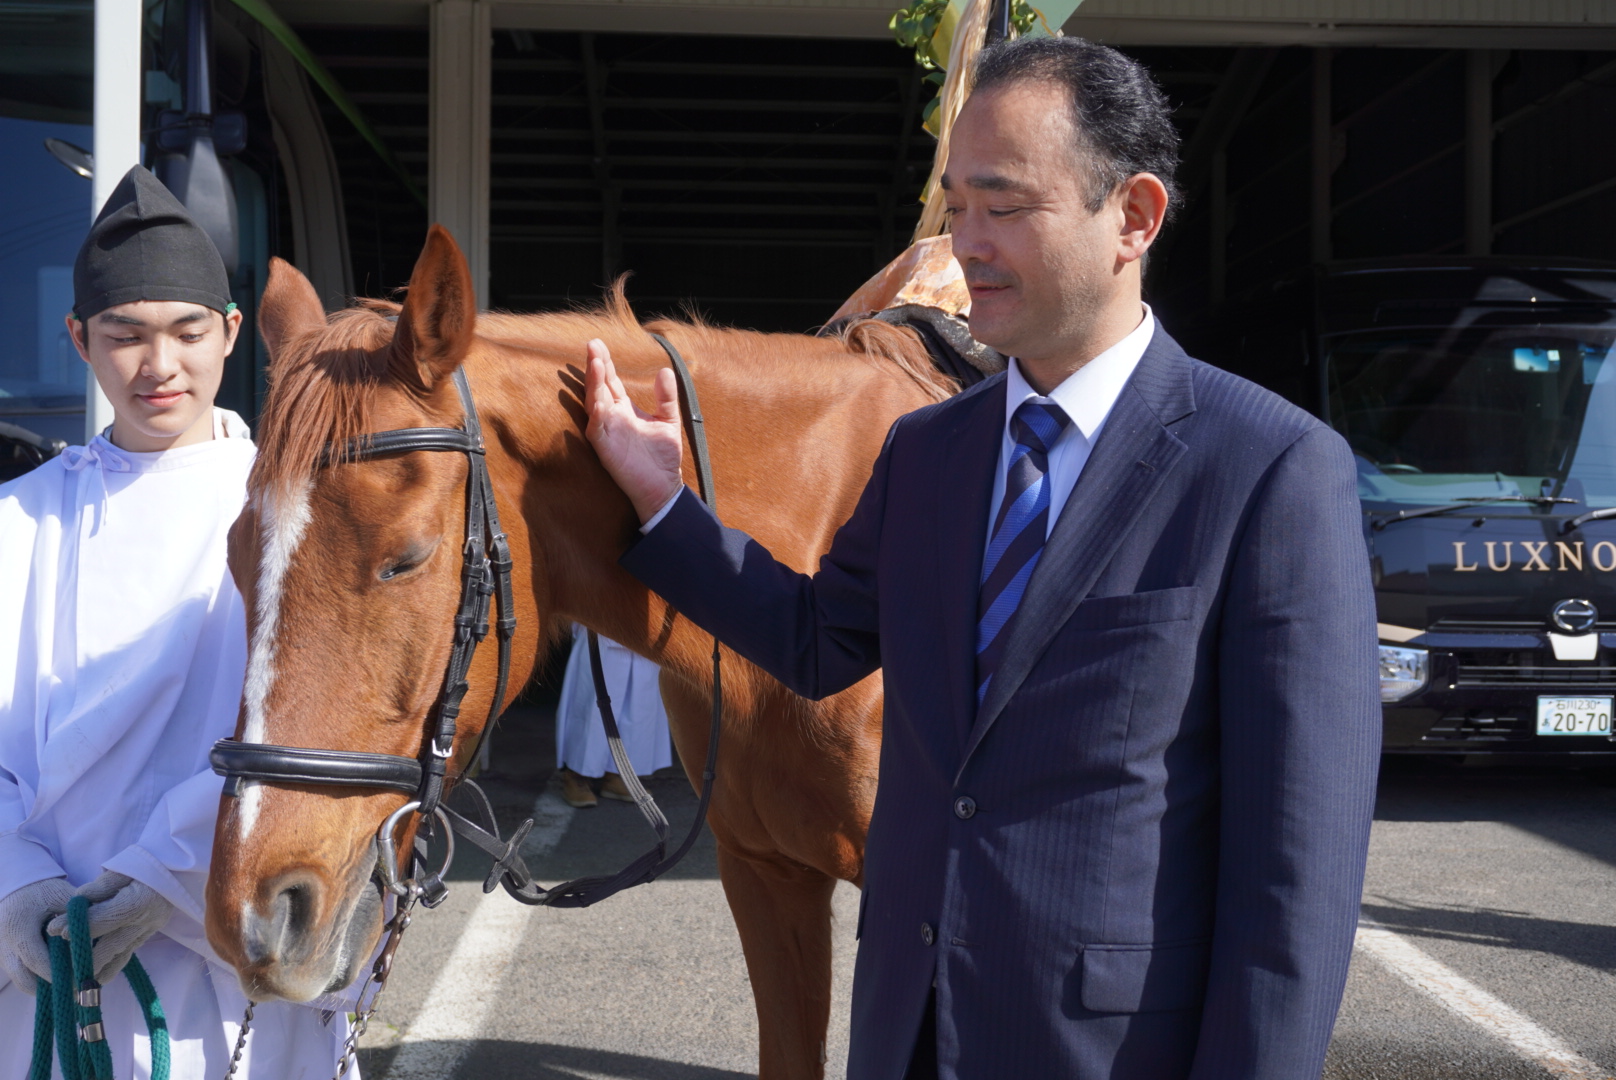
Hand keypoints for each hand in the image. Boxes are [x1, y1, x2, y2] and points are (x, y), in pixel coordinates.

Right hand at [0, 877, 70, 992]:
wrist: (18, 886)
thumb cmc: (42, 889)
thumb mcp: (61, 897)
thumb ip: (75, 918)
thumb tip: (97, 941)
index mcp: (17, 929)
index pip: (36, 960)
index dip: (59, 972)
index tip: (81, 978)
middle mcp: (4, 946)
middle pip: (25, 981)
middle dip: (52, 987)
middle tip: (79, 983)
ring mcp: (3, 955)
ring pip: (23, 981)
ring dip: (47, 984)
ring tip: (74, 977)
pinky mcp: (6, 958)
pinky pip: (23, 975)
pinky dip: (41, 977)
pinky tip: (64, 969)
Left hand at [46, 871, 173, 983]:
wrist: (174, 871)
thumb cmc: (144, 865)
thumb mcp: (121, 869)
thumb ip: (100, 887)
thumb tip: (77, 901)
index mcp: (139, 900)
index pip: (102, 918)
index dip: (78, 925)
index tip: (54, 930)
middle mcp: (145, 920)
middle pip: (109, 945)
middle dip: (83, 958)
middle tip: (61, 969)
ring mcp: (148, 930)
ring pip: (119, 955)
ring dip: (97, 969)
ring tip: (76, 984)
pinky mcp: (148, 936)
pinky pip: (127, 955)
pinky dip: (111, 967)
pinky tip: (96, 978)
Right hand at [583, 338, 685, 523]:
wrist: (663, 486)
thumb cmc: (663, 457)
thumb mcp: (668, 420)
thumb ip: (665, 397)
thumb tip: (664, 370)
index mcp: (625, 409)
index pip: (611, 381)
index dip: (605, 363)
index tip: (598, 344)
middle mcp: (612, 417)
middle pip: (599, 386)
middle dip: (595, 365)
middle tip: (592, 343)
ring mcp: (607, 430)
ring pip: (595, 401)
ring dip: (593, 382)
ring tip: (593, 361)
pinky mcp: (605, 446)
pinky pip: (597, 425)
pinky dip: (596, 410)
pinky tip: (597, 397)